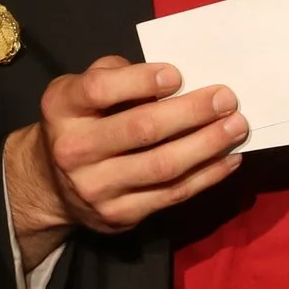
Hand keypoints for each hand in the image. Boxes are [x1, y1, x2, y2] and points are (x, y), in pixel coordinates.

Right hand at [4, 55, 245, 269]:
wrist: (52, 184)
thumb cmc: (81, 121)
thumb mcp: (81, 88)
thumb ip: (115, 74)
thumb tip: (172, 78)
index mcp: (63, 108)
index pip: (100, 90)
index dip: (140, 80)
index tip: (177, 75)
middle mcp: (74, 149)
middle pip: (141, 129)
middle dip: (190, 113)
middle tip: (226, 99)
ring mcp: (96, 187)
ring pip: (163, 166)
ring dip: (207, 145)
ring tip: (236, 126)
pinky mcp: (119, 215)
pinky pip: (172, 194)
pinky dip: (206, 175)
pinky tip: (228, 158)